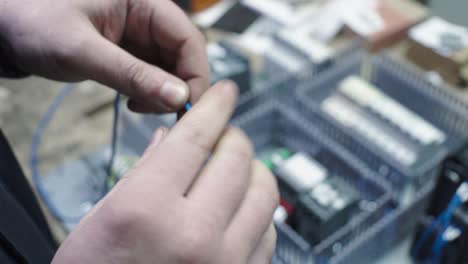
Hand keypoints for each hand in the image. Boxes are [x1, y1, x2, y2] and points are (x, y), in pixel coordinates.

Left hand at [0, 0, 209, 111]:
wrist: (6, 29)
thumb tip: (178, 97)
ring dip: (164, 92)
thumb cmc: (35, 23)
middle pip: (183, 55)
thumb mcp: (82, 50)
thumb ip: (132, 74)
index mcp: (143, 1)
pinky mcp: (129, 50)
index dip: (195, 74)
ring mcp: (138, 34)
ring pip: (170, 67)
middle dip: (178, 87)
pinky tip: (134, 101)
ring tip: (140, 106)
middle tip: (162, 112)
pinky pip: (152, 73)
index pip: (188, 38)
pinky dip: (149, 92)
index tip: (189, 107)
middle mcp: (146, 16)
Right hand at [52, 81, 278, 263]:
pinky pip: (269, 231)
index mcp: (146, 211)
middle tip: (222, 135)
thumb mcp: (101, 219)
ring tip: (232, 172)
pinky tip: (238, 212)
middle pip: (238, 158)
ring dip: (251, 171)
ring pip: (265, 191)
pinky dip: (257, 211)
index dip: (213, 106)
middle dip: (232, 137)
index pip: (196, 138)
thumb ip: (144, 172)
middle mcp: (193, 236)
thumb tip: (174, 139)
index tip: (224, 92)